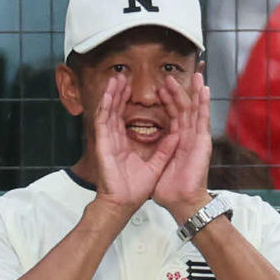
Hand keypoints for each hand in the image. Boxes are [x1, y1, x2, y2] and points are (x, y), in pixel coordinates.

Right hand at [94, 74, 179, 214]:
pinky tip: (110, 92)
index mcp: (125, 144)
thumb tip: (176, 134)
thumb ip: (165, 149)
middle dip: (120, 92)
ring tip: (117, 78)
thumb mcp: (157, 165)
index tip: (134, 89)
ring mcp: (107, 140)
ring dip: (112, 94)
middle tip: (124, 76)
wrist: (124, 204)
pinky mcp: (103, 144)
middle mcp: (114, 139)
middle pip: (116, 110)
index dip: (130, 102)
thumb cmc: (135, 190)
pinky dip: (106, 105)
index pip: (126, 117)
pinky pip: (103, 120)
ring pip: (108, 111)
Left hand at [153, 73, 212, 221]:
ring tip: (193, 75)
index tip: (160, 88)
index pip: (173, 117)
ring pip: (195, 110)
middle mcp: (189, 138)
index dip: (167, 102)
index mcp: (178, 142)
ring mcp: (197, 139)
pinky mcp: (202, 141)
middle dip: (178, 92)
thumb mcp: (158, 166)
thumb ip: (159, 153)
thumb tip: (153, 148)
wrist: (180, 201)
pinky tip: (203, 89)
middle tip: (171, 77)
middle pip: (183, 109)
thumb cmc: (169, 190)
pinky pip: (203, 118)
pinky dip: (204, 103)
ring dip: (193, 92)